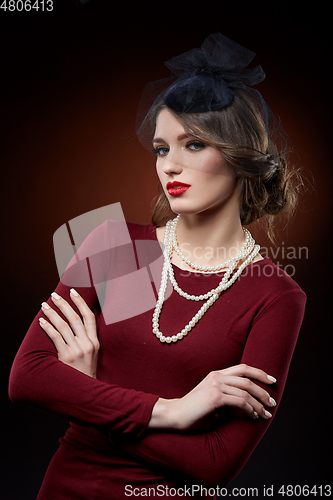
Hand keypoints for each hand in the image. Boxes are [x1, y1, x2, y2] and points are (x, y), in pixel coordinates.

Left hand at [39, 289, 99, 377]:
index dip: (81, 303)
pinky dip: (48, 327)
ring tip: (44, 305)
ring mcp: (77, 350)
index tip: (73, 292)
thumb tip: (79, 321)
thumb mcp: (94, 354)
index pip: (89, 316)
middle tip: (54, 295)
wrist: (86, 392)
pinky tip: (42, 322)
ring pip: (63, 326)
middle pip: (74, 318)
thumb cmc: (86, 372)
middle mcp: (87, 344)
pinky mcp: (66, 357)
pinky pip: (56, 337)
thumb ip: (88, 338)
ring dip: (52, 313)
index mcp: (95, 342)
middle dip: (63, 304)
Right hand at [149, 364, 276, 429]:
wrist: (175, 414)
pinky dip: (249, 410)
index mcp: (216, 374)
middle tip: (272, 402)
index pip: (243, 368)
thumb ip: (227, 395)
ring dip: (259, 404)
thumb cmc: (194, 411)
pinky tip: (252, 416)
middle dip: (263, 391)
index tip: (272, 380)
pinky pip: (239, 402)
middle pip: (248, 380)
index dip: (259, 372)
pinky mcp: (215, 398)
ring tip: (265, 414)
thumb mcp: (212, 398)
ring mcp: (215, 386)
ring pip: (246, 392)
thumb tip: (248, 403)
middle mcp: (217, 377)